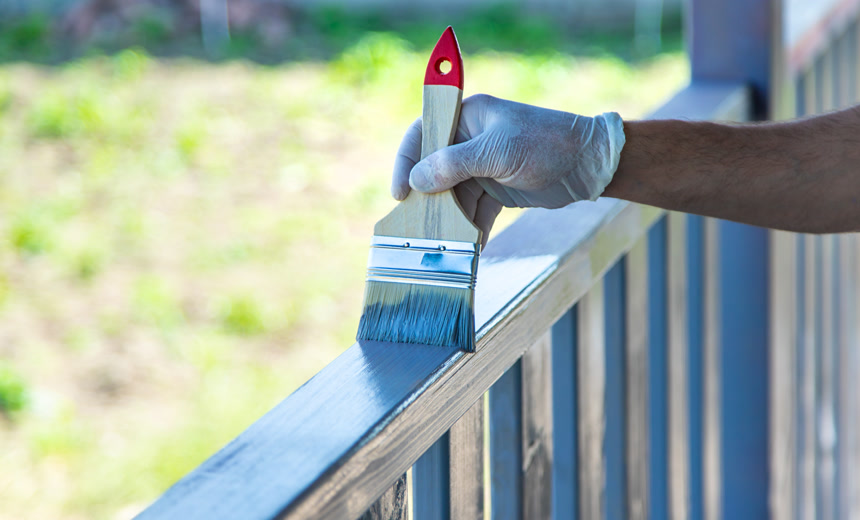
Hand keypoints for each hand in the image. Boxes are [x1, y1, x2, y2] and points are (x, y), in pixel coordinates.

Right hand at [391, 95, 625, 243]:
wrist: (591, 165)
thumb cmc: (547, 144)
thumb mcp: (499, 152)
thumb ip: (454, 165)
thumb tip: (416, 180)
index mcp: (467, 117)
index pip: (422, 133)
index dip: (405, 161)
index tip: (400, 193)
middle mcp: (469, 140)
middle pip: (433, 170)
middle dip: (427, 199)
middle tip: (419, 227)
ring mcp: (482, 166)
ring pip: (452, 195)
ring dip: (449, 220)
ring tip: (447, 243)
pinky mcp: (496, 189)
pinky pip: (473, 211)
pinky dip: (471, 229)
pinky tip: (471, 248)